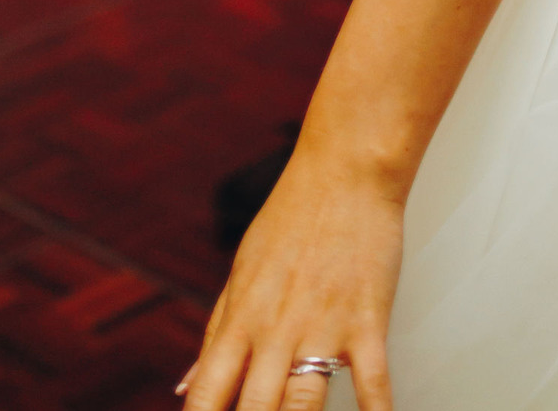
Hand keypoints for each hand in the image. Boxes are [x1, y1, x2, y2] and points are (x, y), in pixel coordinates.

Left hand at [181, 141, 401, 410]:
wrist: (345, 171)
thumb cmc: (292, 218)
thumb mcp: (241, 272)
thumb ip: (216, 332)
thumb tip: (185, 386)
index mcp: (240, 319)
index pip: (207, 395)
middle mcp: (275, 329)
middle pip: (253, 410)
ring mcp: (322, 326)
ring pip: (304, 404)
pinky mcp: (367, 320)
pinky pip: (373, 382)